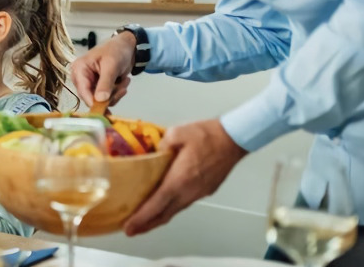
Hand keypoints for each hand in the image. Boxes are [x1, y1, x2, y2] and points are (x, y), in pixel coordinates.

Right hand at [69, 31, 134, 106]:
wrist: (127, 46)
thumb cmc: (116, 50)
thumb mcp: (111, 65)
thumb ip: (105, 83)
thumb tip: (100, 100)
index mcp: (79, 69)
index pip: (82, 90)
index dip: (92, 102)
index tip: (104, 110)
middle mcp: (82, 78)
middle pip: (91, 98)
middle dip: (109, 96)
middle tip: (122, 89)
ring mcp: (90, 83)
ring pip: (100, 100)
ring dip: (115, 94)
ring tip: (124, 82)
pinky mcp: (99, 87)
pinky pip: (106, 98)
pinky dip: (117, 93)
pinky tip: (123, 82)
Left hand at [122, 119, 247, 235]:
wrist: (234, 139)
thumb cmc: (207, 135)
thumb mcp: (177, 132)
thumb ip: (160, 144)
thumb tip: (153, 152)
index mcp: (179, 180)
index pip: (156, 205)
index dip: (141, 218)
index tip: (128, 227)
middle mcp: (189, 192)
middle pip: (165, 214)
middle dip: (146, 224)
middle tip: (130, 230)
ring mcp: (199, 193)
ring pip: (175, 210)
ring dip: (159, 217)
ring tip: (144, 219)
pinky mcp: (206, 190)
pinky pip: (184, 203)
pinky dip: (171, 207)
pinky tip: (164, 203)